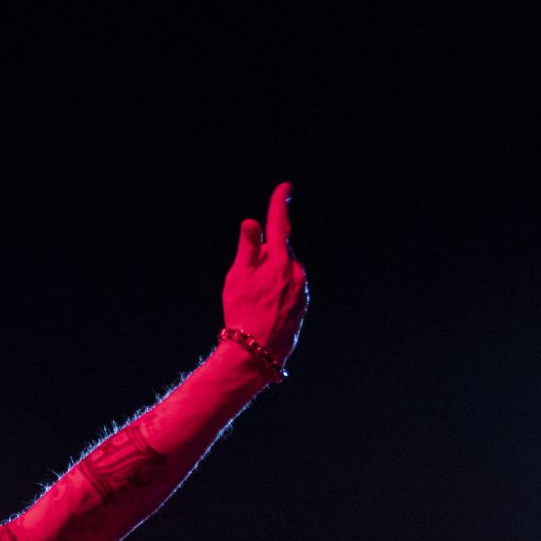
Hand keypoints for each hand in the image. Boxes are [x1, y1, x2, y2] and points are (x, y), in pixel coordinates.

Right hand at [223, 181, 308, 370]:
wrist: (257, 352)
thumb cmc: (242, 313)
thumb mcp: (237, 277)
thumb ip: (247, 248)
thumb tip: (252, 223)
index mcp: (280, 262)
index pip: (279, 225)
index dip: (279, 204)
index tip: (285, 187)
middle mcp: (297, 273)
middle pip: (278, 253)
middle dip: (264, 259)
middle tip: (245, 283)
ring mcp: (302, 290)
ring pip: (283, 273)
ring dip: (269, 279)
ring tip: (253, 303)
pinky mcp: (303, 306)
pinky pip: (288, 290)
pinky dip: (275, 293)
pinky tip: (263, 312)